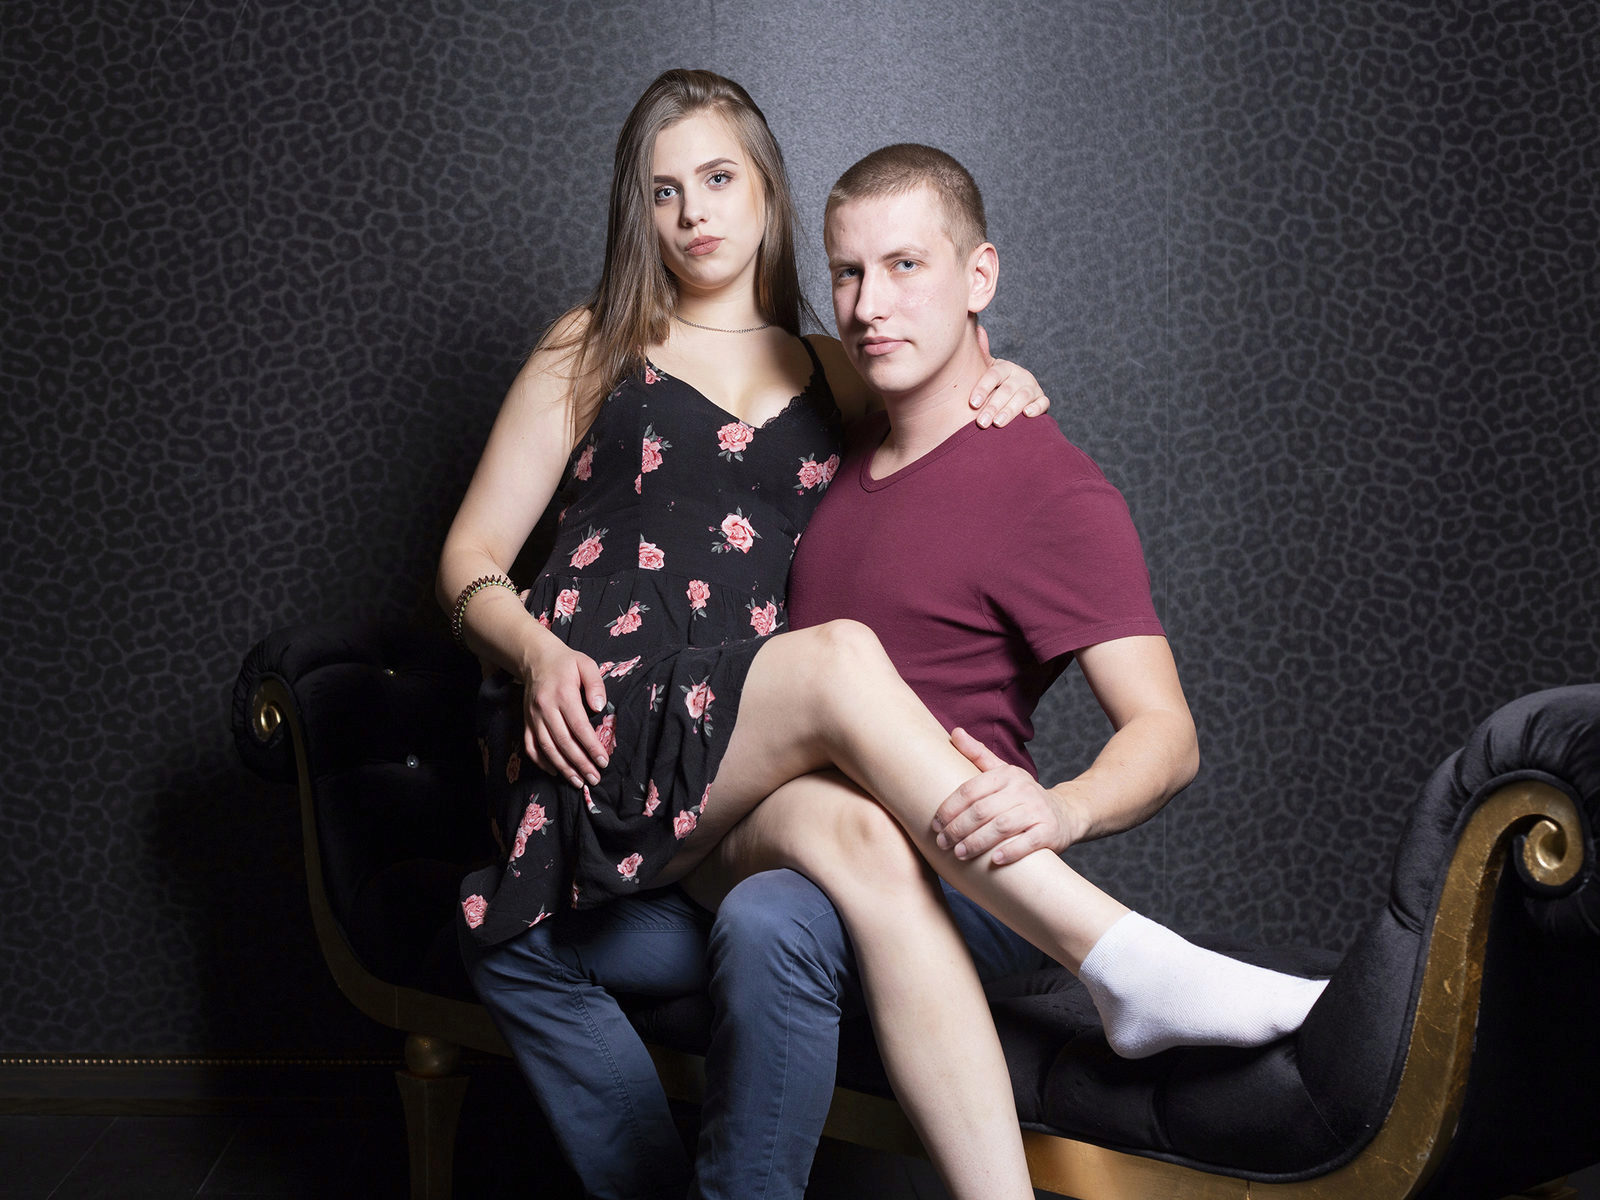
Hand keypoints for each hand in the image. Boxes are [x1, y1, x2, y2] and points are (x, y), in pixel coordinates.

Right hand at [521, 637, 608, 787]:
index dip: (591, 747)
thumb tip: (599, 708)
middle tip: (594, 778)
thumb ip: (596, 684)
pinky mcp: (526, 722)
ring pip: (547, 748)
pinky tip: (555, 772)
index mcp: (563, 694)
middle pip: (563, 742)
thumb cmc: (567, 663)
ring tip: (578, 781)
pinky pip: (530, 747)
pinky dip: (541, 762)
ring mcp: (533, 717)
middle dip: (580, 763)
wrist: (536, 658)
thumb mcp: (586, 665)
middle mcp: (545, 708)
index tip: (603, 761)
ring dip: (563, 768)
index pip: (579, 726)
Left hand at [932, 728, 1078, 864]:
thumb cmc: (1023, 795)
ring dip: (977, 842)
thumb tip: (955, 732)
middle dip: (958, 828)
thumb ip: (978, 754)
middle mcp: (1023, 789)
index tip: (935, 824)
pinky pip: (1028, 842)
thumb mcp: (1003, 772)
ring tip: (959, 853)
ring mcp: (1037, 810)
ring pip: (1001, 826)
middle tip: (942, 843)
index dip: (950, 808)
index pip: (971, 790)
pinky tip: (995, 860)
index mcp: (1006, 775)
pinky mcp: (1049, 831)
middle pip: (982, 810)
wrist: (1065, 813)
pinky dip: (1011, 851)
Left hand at [968, 325, 1050, 427]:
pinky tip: (1026, 415)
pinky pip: (1043, 403)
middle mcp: (1020, 375)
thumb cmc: (993, 385)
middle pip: (1007, 389)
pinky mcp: (1041, 400)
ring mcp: (1032, 387)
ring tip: (998, 423)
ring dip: (1010, 410)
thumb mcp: (985, 371)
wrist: (1012, 395)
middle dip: (993, 406)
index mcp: (1005, 367)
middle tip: (982, 422)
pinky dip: (1036, 408)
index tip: (972, 403)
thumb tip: (976, 329)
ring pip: (1023, 397)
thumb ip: (981, 354)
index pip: (993, 375)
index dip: (983, 388)